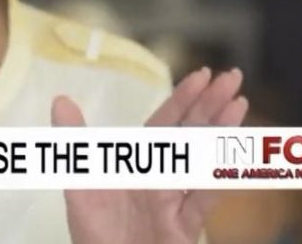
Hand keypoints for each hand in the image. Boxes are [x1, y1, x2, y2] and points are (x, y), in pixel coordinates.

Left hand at [52, 68, 247, 243]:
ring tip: (240, 104)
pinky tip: (235, 155)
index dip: (183, 99)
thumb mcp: (79, 185)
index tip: (203, 74)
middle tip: (233, 76)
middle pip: (189, 135)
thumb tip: (61, 99)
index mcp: (135, 165)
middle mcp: (158, 179)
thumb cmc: (92, 234)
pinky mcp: (185, 230)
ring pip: (202, 162)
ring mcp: (174, 204)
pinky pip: (205, 201)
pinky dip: (219, 179)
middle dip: (211, 105)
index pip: (163, 124)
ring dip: (221, 133)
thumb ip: (73, 142)